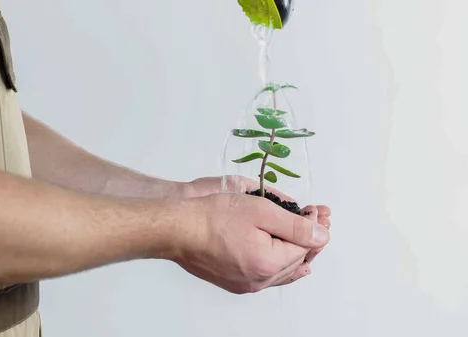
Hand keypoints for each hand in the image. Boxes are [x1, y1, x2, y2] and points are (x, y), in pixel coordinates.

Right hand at [181, 175, 330, 267]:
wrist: (179, 230)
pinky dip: (278, 266)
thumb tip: (322, 235)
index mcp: (268, 263)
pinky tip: (283, 261)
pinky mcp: (234, 282)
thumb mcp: (260, 210)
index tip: (315, 210)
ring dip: (295, 254)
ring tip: (308, 242)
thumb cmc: (212, 217)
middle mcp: (259, 280)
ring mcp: (245, 284)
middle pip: (295, 262)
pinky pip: (266, 277)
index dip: (314, 227)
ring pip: (282, 272)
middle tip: (316, 220)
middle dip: (308, 240)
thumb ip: (295, 225)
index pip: (305, 247)